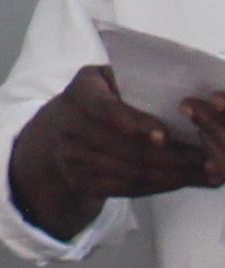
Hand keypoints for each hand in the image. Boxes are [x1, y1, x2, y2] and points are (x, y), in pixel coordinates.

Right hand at [10, 60, 217, 239]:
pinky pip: (126, 188)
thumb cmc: (100, 97)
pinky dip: (160, 186)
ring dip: (174, 175)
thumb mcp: (107, 79)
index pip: (104, 109)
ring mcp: (71, 158)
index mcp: (79, 93)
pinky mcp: (80, 181)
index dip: (134, 123)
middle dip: (173, 157)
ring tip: (207, 172)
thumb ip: (135, 81)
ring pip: (131, 172)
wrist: (58, 131)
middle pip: (125, 148)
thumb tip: (188, 92)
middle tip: (209, 158)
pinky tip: (184, 181)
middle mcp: (68, 127)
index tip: (165, 136)